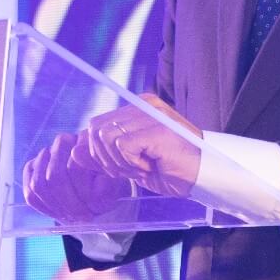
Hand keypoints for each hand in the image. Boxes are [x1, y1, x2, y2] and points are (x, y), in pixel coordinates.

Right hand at [21, 131, 131, 222]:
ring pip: (39, 184)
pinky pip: (30, 192)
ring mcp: (44, 154)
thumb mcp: (114, 189)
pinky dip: (44, 208)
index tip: (91, 211)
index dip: (82, 193)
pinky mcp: (31, 168)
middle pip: (54, 176)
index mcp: (85, 140)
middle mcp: (63, 141)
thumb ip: (107, 185)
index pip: (75, 167)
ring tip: (72, 217)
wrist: (98, 190)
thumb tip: (99, 182)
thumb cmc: (106, 187)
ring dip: (56, 207)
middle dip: (68, 203)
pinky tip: (59, 214)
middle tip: (81, 217)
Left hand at [83, 94, 204, 198]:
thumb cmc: (172, 169)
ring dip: (118, 161)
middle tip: (131, 169)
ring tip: (141, 168)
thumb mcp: (130, 164)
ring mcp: (150, 115)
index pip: (97, 125)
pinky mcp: (156, 129)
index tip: (122, 167)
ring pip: (105, 137)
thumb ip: (103, 156)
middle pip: (96, 129)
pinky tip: (148, 167)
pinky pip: (121, 146)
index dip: (101, 153)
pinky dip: (129, 163)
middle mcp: (143, 105)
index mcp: (137, 108)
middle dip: (106, 158)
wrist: (205, 174)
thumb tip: (74, 152)